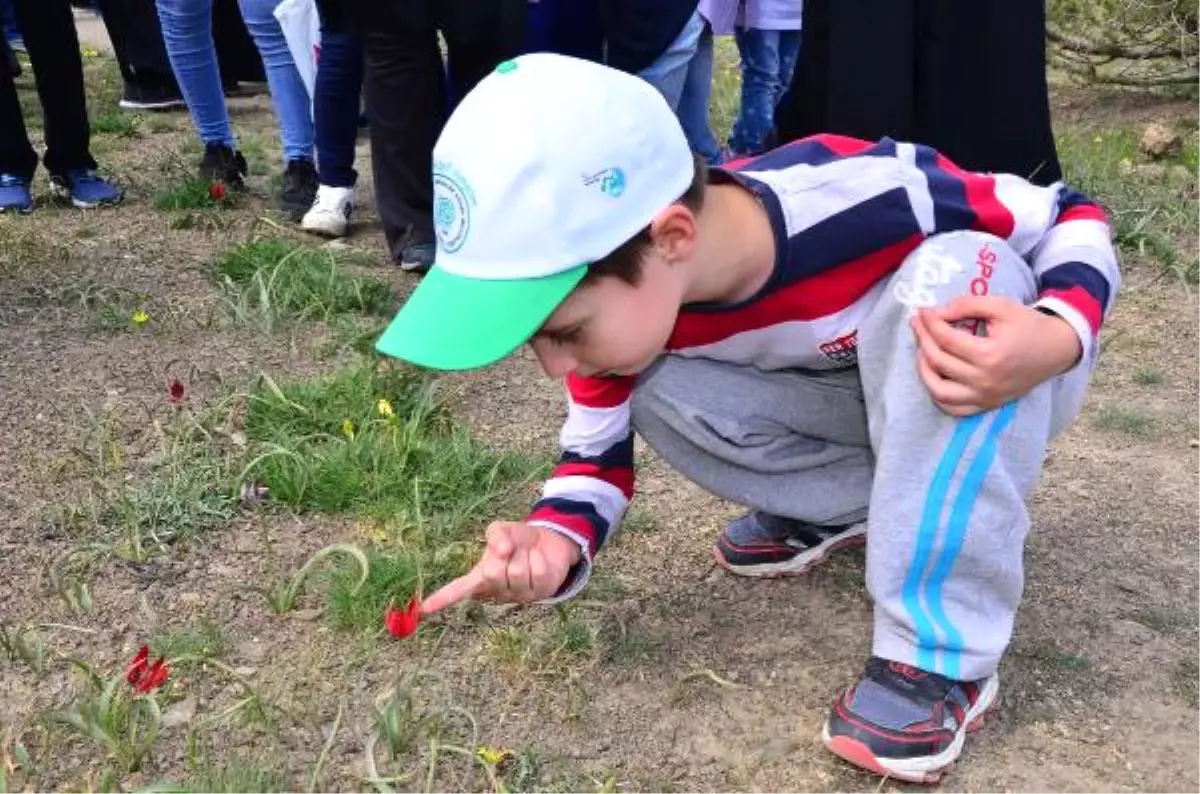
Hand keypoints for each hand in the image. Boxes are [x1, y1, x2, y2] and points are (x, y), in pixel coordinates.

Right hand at [421, 522, 581, 613]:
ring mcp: (518, 595)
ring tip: (526, 556)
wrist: (548, 541)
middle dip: (504, 554)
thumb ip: (495, 534)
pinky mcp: (540, 593)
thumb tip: (500, 551)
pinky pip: (538, 571)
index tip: (425, 608)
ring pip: (517, 572)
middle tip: (512, 551)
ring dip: (524, 555)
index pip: (458, 590)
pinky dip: (539, 558)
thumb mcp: (501, 530)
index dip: (442, 598)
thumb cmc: (517, 540)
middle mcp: (497, 591)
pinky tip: (539, 561)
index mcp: (480, 577)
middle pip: (493, 573)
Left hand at [910, 295, 1081, 416]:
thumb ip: (967, 304)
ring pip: (938, 390)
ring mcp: (985, 397)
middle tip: (918, 324)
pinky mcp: (986, 405)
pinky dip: (937, 394)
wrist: (1055, 350)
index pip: (946, 339)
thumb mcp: (1001, 306)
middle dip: (922, 339)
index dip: (929, 323)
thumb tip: (935, 313)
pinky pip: (952, 408)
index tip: (922, 311)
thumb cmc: (1028, 325)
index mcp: (991, 355)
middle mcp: (985, 381)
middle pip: (938, 361)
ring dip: (924, 369)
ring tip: (922, 350)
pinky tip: (934, 374)